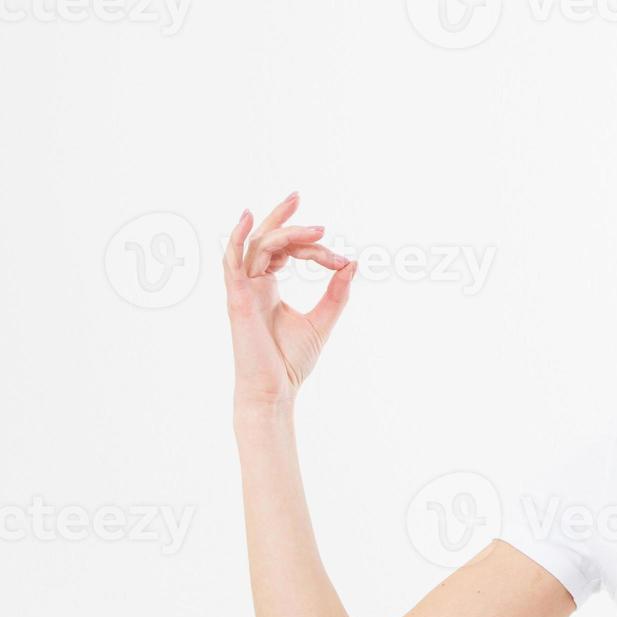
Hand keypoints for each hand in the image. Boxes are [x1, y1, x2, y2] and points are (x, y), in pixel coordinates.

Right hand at [223, 192, 355, 408]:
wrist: (276, 390)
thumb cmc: (291, 361)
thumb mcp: (323, 320)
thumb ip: (337, 293)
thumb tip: (354, 264)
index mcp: (267, 287)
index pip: (285, 252)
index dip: (313, 249)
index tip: (341, 260)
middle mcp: (251, 284)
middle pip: (265, 240)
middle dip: (282, 217)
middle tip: (299, 195)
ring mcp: (242, 290)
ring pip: (257, 246)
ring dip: (283, 231)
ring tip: (313, 227)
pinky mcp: (238, 299)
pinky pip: (233, 261)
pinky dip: (238, 238)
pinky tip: (248, 218)